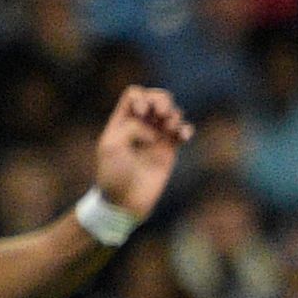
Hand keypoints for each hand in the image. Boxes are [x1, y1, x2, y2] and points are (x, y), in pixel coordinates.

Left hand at [87, 87, 192, 223]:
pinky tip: (183, 137)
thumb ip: (131, 127)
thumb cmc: (113, 174)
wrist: (124, 202)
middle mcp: (140, 126)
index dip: (142, 98)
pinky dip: (186, 129)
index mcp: (122, 121)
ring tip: (170, 128)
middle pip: (156, 98)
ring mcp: (156, 138)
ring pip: (172, 112)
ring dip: (174, 114)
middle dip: (162, 100)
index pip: (135, 95)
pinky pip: (183, 132)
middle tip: (162, 114)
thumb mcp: (111, 145)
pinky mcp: (169, 151)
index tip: (141, 113)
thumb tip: (154, 132)